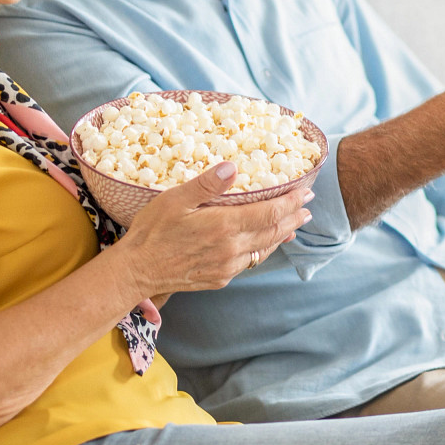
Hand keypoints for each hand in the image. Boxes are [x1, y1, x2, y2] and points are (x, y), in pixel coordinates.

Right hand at [113, 163, 310, 295]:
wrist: (137, 271)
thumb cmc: (152, 231)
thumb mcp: (175, 199)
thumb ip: (207, 183)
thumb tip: (234, 166)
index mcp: (224, 226)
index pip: (270, 213)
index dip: (291, 202)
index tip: (305, 193)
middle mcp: (231, 249)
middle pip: (273, 232)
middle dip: (293, 218)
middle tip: (308, 208)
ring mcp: (227, 266)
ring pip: (264, 249)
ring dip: (281, 235)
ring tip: (294, 225)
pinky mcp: (219, 278)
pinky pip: (249, 262)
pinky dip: (262, 250)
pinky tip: (263, 245)